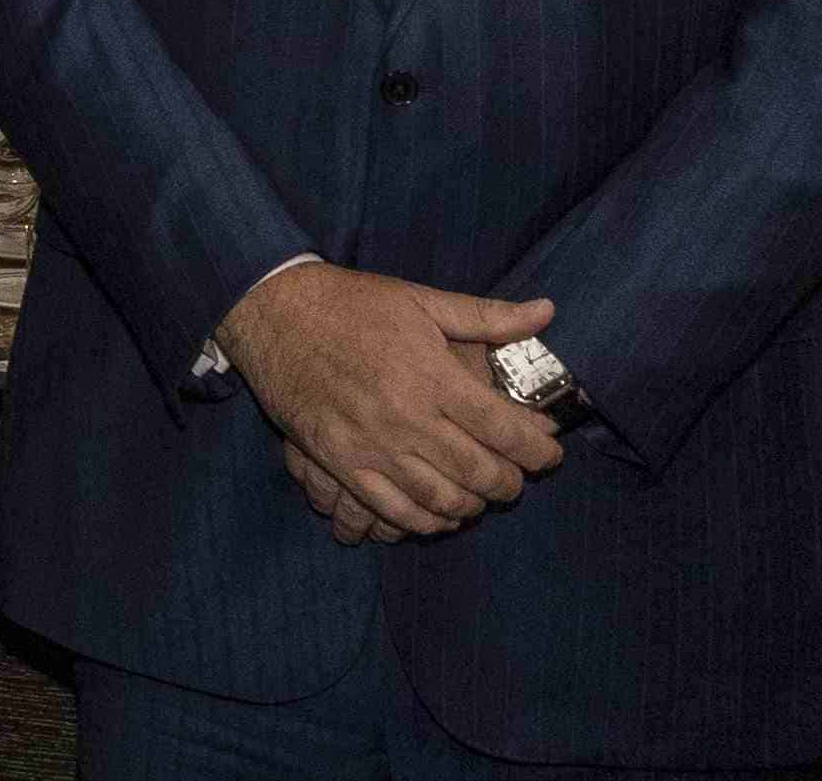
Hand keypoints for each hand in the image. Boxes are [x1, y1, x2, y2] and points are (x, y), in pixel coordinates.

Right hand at [216, 262, 562, 538]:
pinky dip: (424, 521)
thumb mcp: (419, 299)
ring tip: (478, 495)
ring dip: (471, 505)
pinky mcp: (339, 461)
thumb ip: (485, 316)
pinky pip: (392, 510)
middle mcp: (406, 416)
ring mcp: (371, 444)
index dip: (538, 451)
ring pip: (441, 500)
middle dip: (509, 484)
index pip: (504, 430)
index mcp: (431, 375)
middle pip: (479, 473)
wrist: (272, 311)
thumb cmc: (350, 303)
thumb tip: (546, 311)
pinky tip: (436, 513)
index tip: (549, 454)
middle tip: (515, 478)